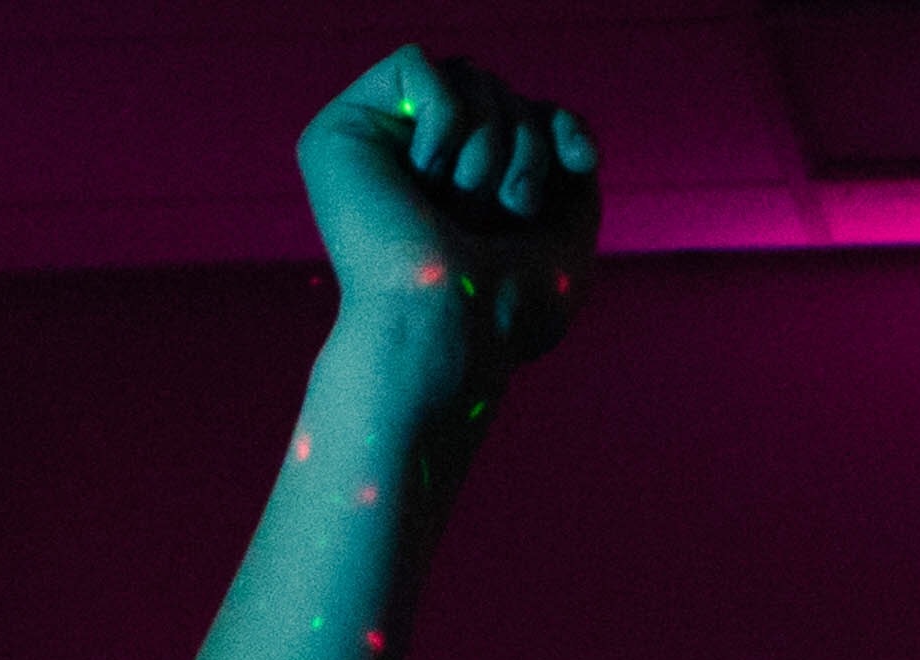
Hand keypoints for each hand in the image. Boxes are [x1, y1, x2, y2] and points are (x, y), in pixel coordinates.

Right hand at [300, 48, 596, 400]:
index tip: (580, 162)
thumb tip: (558, 118)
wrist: (453, 333)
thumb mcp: (565, 234)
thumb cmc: (507, 310)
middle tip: (502, 216)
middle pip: (498, 90)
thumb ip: (566, 168)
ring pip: (464, 75)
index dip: (557, 127)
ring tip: (464, 209)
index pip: (521, 111)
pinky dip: (445, 120)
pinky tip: (424, 178)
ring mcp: (374, 146)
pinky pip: (416, 66)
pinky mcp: (339, 132)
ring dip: (490, 147)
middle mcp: (415, 162)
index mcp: (461, 187)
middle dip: (525, 148)